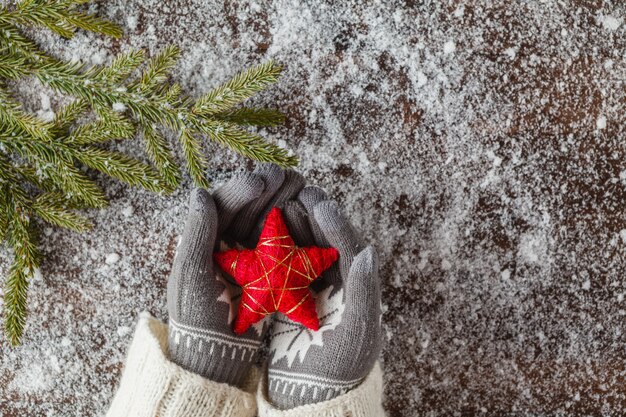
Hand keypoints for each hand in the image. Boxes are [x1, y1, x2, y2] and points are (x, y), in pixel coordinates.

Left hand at [167, 164, 303, 385]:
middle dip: (268, 189)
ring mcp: (249, 259)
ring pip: (267, 222)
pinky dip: (296, 228)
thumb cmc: (198, 321)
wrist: (218, 360)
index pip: (222, 205)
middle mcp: (224, 245)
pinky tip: (310, 216)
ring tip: (303, 189)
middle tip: (288, 176)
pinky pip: (283, 243)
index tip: (261, 182)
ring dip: (284, 202)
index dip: (241, 188)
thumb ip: (196, 233)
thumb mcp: (191, 276)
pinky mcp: (269, 272)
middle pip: (247, 208)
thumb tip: (200, 192)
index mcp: (202, 242)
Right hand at [266, 186, 381, 407]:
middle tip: (300, 193)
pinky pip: (284, 264)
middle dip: (316, 217)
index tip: (320, 204)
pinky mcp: (291, 297)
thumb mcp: (356, 335)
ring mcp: (314, 290)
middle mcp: (339, 285)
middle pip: (328, 242)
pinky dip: (276, 246)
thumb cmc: (339, 370)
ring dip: (295, 225)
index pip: (351, 248)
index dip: (337, 224)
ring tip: (281, 203)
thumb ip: (364, 292)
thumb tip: (369, 250)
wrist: (309, 398)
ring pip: (306, 248)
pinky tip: (261, 231)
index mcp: (360, 290)